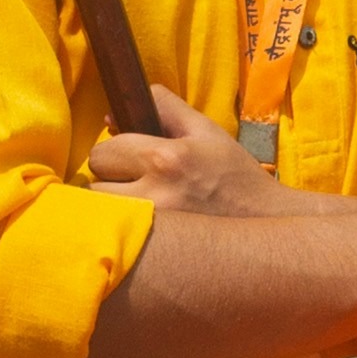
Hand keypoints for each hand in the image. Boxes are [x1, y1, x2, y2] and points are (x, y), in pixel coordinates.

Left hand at [85, 87, 325, 217]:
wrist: (263, 219)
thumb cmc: (233, 171)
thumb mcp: (204, 129)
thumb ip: (163, 107)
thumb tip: (112, 116)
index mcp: (166, 158)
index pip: (102, 152)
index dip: (111, 151)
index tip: (126, 155)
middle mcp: (156, 194)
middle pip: (93, 187)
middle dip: (107, 180)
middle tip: (130, 180)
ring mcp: (156, 227)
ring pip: (102, 216)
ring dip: (111, 207)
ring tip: (135, 203)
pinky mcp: (159, 250)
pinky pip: (119, 237)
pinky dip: (122, 229)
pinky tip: (140, 225)